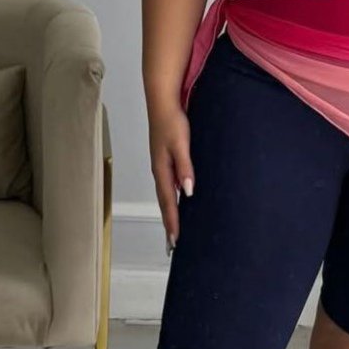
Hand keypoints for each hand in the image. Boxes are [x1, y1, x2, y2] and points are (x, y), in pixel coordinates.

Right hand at [148, 106, 193, 256]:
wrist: (162, 103)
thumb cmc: (173, 122)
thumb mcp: (181, 144)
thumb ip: (185, 166)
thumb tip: (189, 191)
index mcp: (162, 170)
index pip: (168, 202)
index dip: (172, 222)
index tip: (176, 241)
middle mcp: (160, 171)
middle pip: (165, 202)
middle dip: (169, 223)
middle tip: (173, 245)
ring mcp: (162, 165)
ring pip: (166, 195)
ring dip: (170, 212)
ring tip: (175, 229)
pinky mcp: (166, 159)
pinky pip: (169, 184)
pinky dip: (172, 198)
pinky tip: (180, 200)